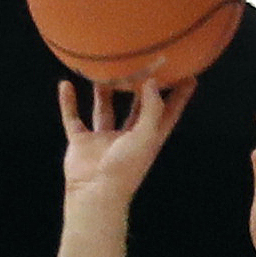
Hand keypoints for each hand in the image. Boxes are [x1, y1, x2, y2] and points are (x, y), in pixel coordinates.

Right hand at [58, 77, 194, 206]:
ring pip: (104, 109)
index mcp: (148, 139)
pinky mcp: (82, 142)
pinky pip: (73, 118)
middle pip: (137, 107)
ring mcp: (104, 140)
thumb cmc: (124, 170)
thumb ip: (151, 110)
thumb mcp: (144, 138)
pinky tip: (65, 84)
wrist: (95, 194)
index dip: (180, 96)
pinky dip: (68, 103)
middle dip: (141, 87)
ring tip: (102, 69)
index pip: (168, 113)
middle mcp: (128, 138)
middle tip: (144, 62)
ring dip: (103, 91)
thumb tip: (152, 81)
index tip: (190, 75)